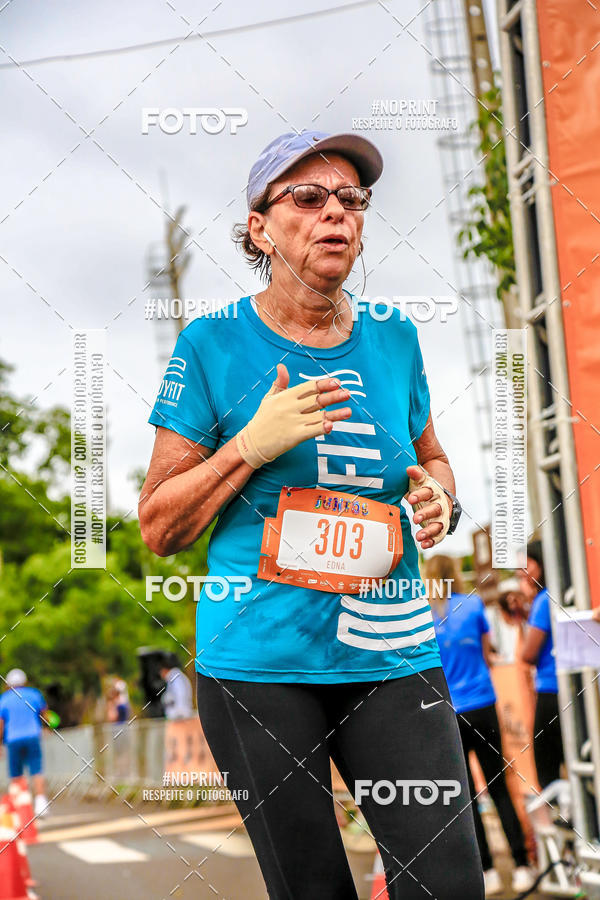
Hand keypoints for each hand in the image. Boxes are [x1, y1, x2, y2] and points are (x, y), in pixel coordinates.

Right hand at [236, 364, 351, 467]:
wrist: (252, 443)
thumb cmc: (262, 419)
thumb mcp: (269, 398)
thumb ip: (279, 383)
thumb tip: (282, 366)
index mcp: (285, 396)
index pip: (308, 388)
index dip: (323, 385)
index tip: (336, 382)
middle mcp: (289, 408)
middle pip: (316, 400)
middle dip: (333, 396)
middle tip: (347, 393)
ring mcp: (292, 422)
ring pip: (318, 416)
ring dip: (334, 414)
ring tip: (349, 411)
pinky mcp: (293, 437)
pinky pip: (311, 431)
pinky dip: (321, 428)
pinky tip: (332, 426)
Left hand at [405, 465, 450, 549]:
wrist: (443, 485)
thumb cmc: (427, 483)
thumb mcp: (422, 478)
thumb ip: (417, 474)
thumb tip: (409, 469)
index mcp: (436, 490)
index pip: (429, 492)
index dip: (420, 495)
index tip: (410, 499)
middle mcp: (441, 503)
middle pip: (436, 509)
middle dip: (426, 514)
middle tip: (415, 519)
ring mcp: (442, 515)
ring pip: (439, 523)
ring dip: (429, 530)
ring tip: (419, 537)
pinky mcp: (441, 524)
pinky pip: (439, 533)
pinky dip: (432, 540)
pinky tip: (424, 545)